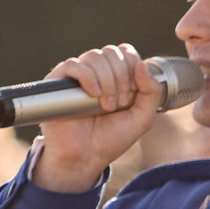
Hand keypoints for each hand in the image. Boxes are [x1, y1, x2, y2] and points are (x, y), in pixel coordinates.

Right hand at [33, 45, 167, 193]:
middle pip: (111, 52)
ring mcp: (76, 76)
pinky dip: (89, 78)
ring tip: (106, 105)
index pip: (125, 51)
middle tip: (119, 103)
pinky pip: (73, 65)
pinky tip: (94, 95)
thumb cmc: (111, 138)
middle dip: (121, 77)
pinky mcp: (57, 82)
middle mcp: (96, 72)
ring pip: (95, 56)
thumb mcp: (142, 117)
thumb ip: (151, 92)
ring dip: (107, 81)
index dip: (133, 66)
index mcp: (116, 76)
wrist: (86, 157)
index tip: (133, 91)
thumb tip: (142, 64)